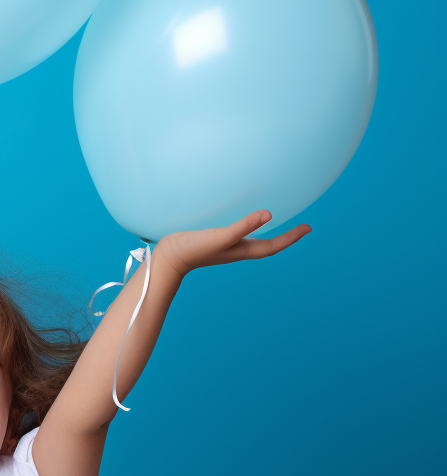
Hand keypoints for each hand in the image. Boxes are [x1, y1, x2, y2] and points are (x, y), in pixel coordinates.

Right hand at [155, 210, 310, 277]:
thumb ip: (243, 226)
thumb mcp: (220, 236)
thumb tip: (268, 215)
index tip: (308, 228)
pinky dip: (247, 229)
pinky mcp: (213, 242)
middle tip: (300, 228)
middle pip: (267, 245)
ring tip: (275, 225)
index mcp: (242, 251)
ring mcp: (224, 247)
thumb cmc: (193, 250)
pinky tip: (241, 222)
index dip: (292, 237)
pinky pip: (238, 235)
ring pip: (253, 242)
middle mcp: (236, 250)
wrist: (167, 260)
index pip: (274, 245)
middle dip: (284, 237)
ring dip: (267, 235)